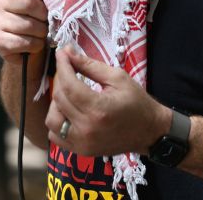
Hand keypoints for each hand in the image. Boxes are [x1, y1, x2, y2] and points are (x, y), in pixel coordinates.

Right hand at [0, 0, 48, 64]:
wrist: (23, 48)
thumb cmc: (35, 17)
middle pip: (29, 2)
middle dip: (44, 15)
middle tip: (46, 21)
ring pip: (29, 25)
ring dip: (42, 32)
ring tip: (41, 33)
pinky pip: (25, 42)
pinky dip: (36, 45)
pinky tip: (34, 43)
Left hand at [45, 47, 170, 156]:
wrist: (150, 131)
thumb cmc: (137, 102)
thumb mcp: (117, 77)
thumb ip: (90, 65)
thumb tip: (68, 53)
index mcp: (99, 109)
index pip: (69, 85)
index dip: (63, 66)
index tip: (62, 53)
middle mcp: (87, 129)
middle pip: (60, 99)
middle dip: (60, 79)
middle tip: (68, 69)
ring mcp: (82, 143)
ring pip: (52, 119)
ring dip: (56, 102)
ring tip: (69, 92)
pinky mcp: (81, 151)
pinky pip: (55, 136)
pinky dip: (57, 122)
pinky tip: (68, 111)